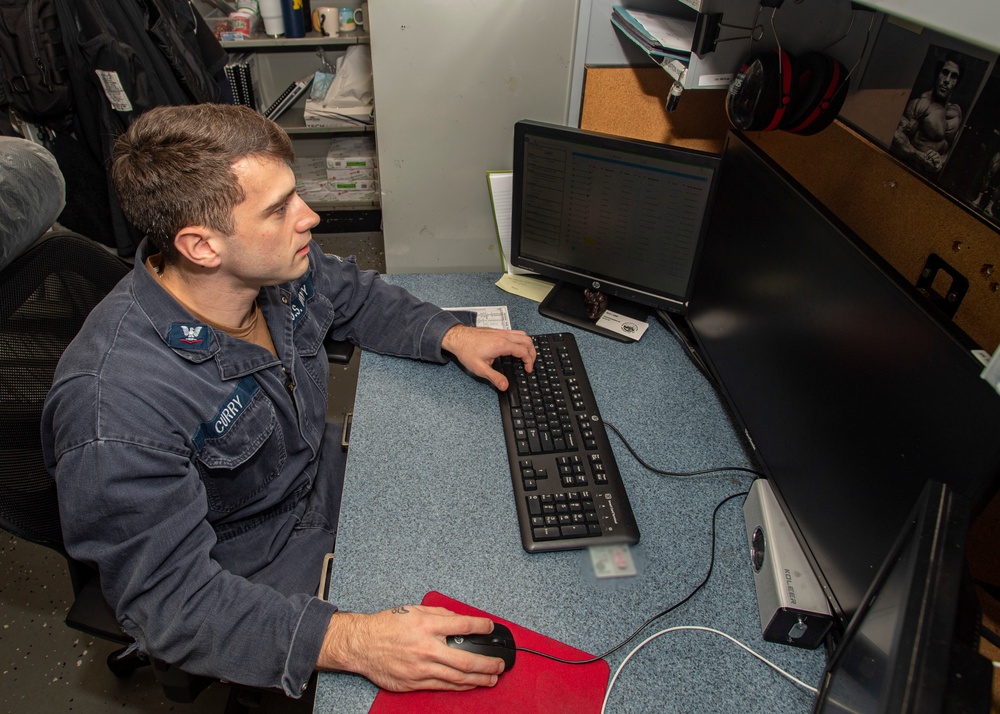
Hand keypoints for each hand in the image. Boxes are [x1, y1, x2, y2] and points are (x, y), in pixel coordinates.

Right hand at [317, 606, 504, 690]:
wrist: (362, 645)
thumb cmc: (386, 626)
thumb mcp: (414, 610)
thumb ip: (439, 614)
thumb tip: (459, 619)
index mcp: (427, 626)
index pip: (463, 625)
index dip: (481, 626)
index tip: (490, 627)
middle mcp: (426, 648)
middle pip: (466, 659)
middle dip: (487, 663)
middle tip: (500, 664)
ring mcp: (421, 668)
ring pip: (457, 677)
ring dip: (478, 679)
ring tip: (492, 678)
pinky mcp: (414, 682)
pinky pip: (442, 686)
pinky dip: (459, 686)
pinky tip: (469, 684)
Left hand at [441, 324, 535, 390]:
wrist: (457, 337)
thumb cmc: (466, 350)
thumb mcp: (479, 368)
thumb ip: (494, 377)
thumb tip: (505, 386)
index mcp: (501, 345)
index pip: (524, 351)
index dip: (529, 361)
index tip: (527, 369)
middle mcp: (503, 336)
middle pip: (527, 341)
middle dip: (532, 353)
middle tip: (530, 363)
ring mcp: (501, 332)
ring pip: (523, 335)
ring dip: (528, 345)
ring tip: (526, 356)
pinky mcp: (498, 331)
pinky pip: (515, 333)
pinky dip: (521, 340)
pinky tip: (516, 348)